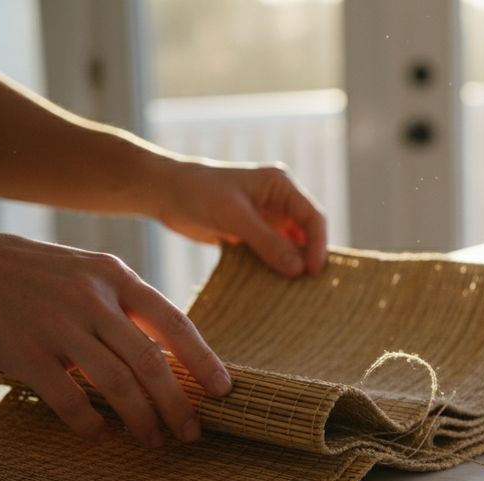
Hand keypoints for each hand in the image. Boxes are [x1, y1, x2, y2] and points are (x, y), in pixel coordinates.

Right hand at [0, 229, 231, 446]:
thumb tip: (171, 354)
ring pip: (118, 385)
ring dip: (142, 420)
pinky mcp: (25, 354)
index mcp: (115, 277)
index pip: (175, 322)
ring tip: (154, 440)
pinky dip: (90, 424)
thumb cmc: (33, 274)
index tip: (223, 390)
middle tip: (191, 433)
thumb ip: (127, 306)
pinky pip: (69, 400)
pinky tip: (101, 435)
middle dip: (178, 405)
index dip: (204, 360)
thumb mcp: (88, 272)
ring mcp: (58, 326)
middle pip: (151, 362)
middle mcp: (92, 300)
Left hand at [151, 159, 327, 278]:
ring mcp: (267, 219)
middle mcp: (279, 202)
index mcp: (281, 186)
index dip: (317, 245)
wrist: (165, 193)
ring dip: (292, 267)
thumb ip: (267, 242)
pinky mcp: (253, 235)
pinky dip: (274, 270)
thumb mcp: (234, 216)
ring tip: (295, 291)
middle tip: (310, 288)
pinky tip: (274, 287)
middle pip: (306, 234)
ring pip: (291, 247)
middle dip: (308, 258)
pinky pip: (272, 255)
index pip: (312, 217)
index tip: (314, 272)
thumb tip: (298, 269)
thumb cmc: (199, 192)